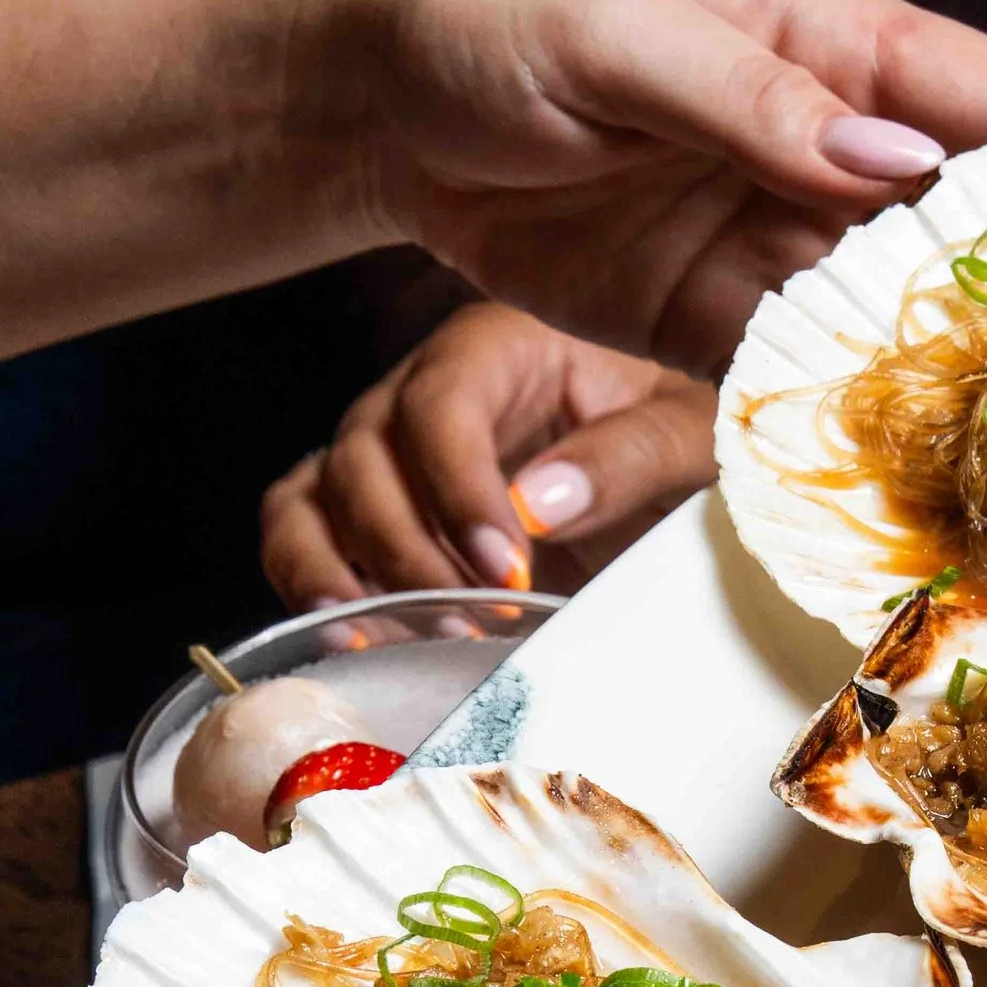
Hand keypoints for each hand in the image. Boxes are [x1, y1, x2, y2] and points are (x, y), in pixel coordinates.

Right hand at [263, 305, 716, 605]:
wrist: (669, 463)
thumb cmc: (679, 427)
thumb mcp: (686, 434)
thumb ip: (626, 457)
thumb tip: (537, 504)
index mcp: (498, 345)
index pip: (440, 404)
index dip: (458, 490)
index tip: (506, 570)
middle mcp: (421, 388)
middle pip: (362, 455)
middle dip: (406, 549)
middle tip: (471, 619)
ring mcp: (383, 449)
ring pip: (310, 496)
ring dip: (342, 573)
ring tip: (399, 637)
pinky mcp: (367, 507)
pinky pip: (300, 533)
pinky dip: (311, 585)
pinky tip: (358, 640)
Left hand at [353, 0, 986, 371]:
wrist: (373, 102)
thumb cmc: (498, 21)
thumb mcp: (620, 37)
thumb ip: (755, 99)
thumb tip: (897, 160)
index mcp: (833, 43)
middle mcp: (826, 149)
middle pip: (961, 230)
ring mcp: (769, 242)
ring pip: (888, 319)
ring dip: (943, 383)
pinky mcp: (704, 324)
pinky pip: (790, 380)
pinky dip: (834, 424)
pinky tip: (884, 476)